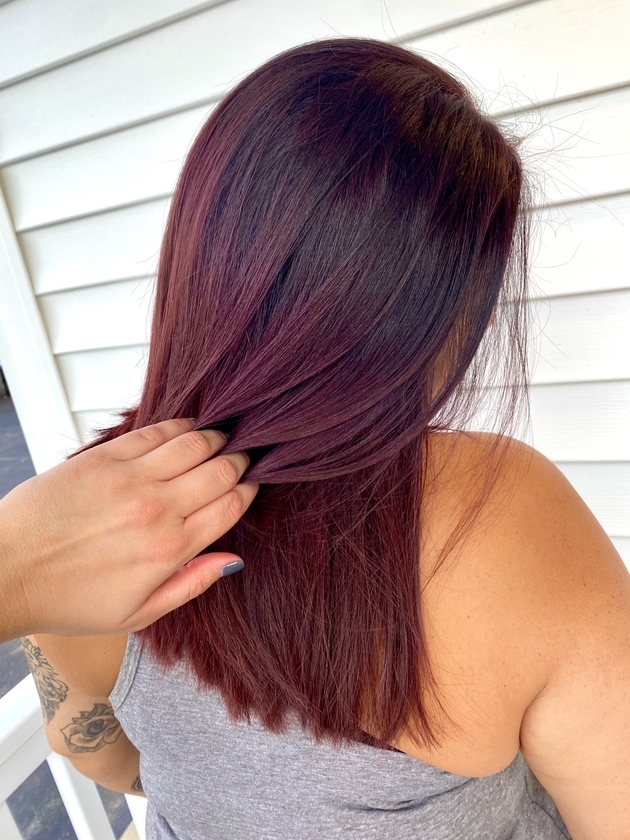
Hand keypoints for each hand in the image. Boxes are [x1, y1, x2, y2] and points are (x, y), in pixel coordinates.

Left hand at [0, 419, 257, 639]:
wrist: (7, 571)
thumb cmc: (67, 598)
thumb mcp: (136, 614)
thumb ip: (190, 585)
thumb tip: (232, 561)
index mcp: (169, 550)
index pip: (230, 505)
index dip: (249, 489)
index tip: (251, 483)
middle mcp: (156, 509)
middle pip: (221, 470)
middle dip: (239, 461)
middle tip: (240, 459)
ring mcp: (129, 478)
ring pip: (194, 443)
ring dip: (214, 438)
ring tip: (218, 441)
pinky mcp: (103, 456)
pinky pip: (155, 431)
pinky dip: (179, 426)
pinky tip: (186, 430)